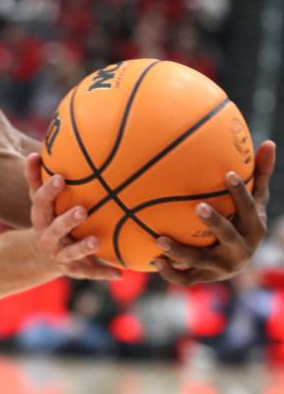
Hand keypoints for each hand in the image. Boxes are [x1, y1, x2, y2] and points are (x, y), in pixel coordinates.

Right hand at [25, 153, 120, 280]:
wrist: (43, 254)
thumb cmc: (48, 216)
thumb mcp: (40, 200)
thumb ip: (36, 178)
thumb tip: (35, 152)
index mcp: (40, 217)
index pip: (40, 202)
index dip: (49, 191)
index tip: (60, 178)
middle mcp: (47, 237)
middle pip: (56, 229)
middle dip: (67, 221)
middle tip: (82, 210)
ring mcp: (60, 255)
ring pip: (71, 252)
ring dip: (84, 247)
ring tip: (97, 241)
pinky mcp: (74, 270)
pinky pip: (89, 272)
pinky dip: (102, 272)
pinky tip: (119, 273)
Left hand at [153, 140, 274, 285]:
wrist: (237, 260)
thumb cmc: (242, 219)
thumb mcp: (254, 200)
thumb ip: (259, 174)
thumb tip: (270, 142)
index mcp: (253, 227)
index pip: (249, 208)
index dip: (240, 193)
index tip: (228, 173)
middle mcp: (241, 249)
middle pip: (229, 236)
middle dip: (215, 222)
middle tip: (197, 206)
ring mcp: (222, 266)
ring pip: (202, 261)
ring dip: (181, 252)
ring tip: (159, 240)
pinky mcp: (205, 277)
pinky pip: (186, 278)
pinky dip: (169, 272)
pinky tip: (152, 260)